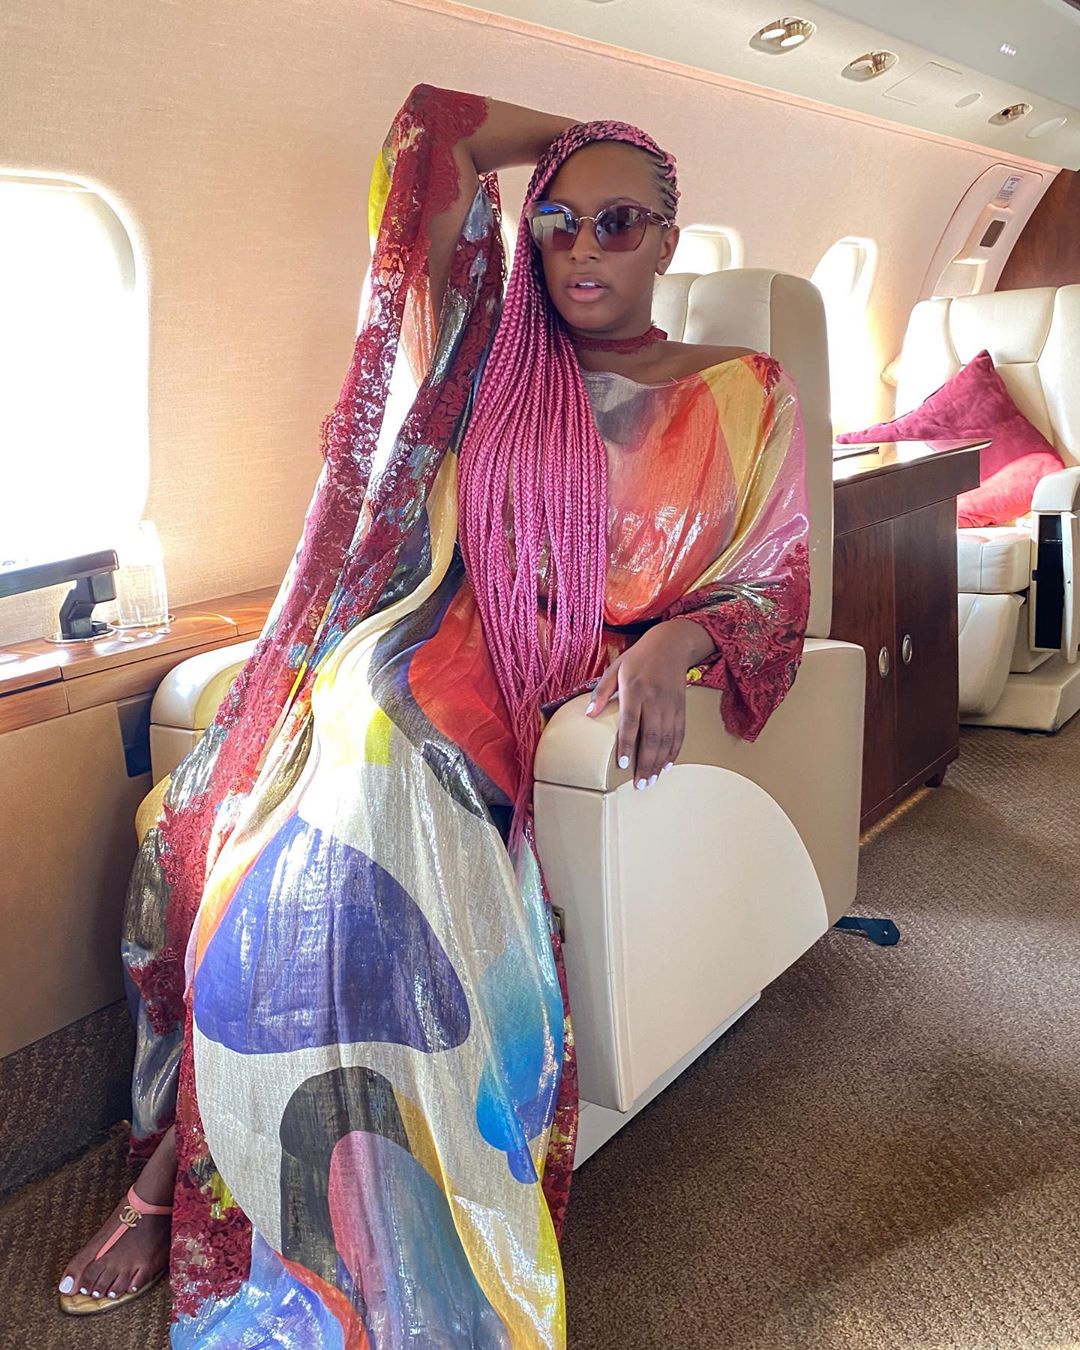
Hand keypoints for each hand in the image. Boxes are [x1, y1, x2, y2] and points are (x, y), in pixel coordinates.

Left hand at [584, 619, 714, 787]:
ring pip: (666, 739)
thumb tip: (589, 715)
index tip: (623, 765)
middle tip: (640, 784)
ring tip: (652, 780)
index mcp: (635, 690)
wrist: (671, 644)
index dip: (628, 745)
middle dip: (646, 763)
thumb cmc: (638, 658)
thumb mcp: (615, 668)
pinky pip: (679, 733)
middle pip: (651, 736)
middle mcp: (654, 699)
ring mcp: (670, 704)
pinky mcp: (681, 707)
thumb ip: (601, 692)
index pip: (631, 722)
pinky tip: (667, 765)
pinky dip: (674, 751)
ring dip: (659, 762)